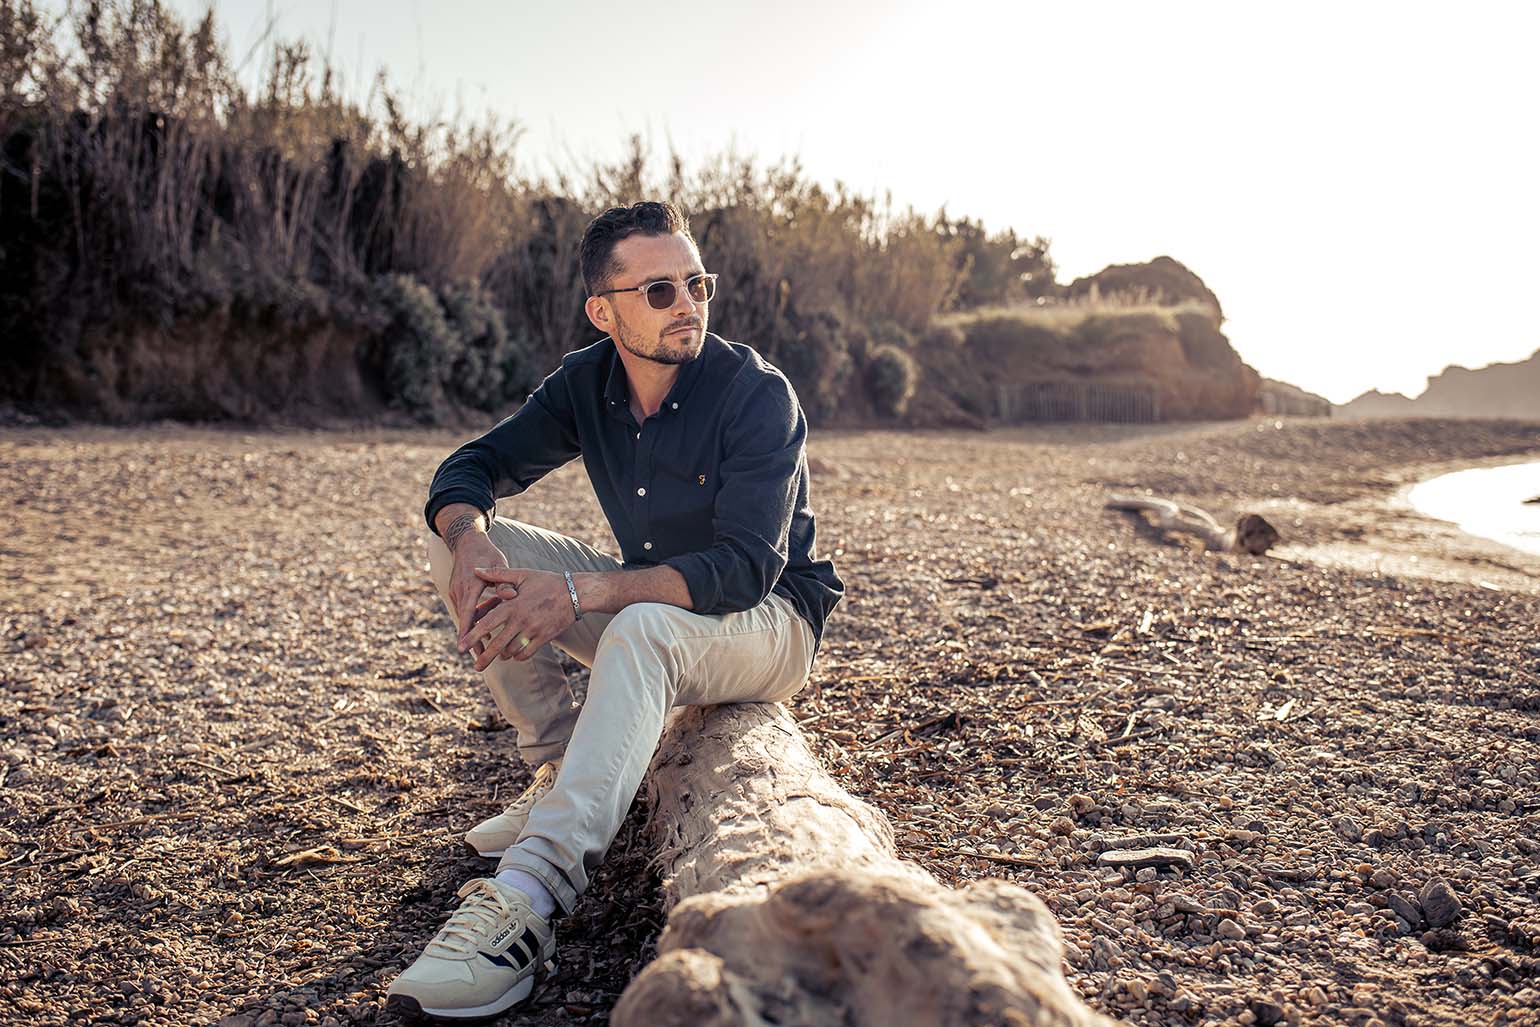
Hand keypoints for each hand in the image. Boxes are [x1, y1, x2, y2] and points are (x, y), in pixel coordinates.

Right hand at [448, 531, 508, 651]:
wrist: (466, 542)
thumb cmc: (487, 553)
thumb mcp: (498, 563)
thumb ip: (503, 581)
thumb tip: (511, 597)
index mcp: (471, 585)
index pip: (468, 613)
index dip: (468, 632)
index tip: (465, 648)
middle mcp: (460, 590)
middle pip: (465, 621)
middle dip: (471, 640)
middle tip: (480, 658)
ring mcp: (456, 591)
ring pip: (464, 617)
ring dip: (471, 633)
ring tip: (482, 651)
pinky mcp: (456, 592)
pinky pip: (464, 611)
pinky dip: (471, 622)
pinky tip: (482, 633)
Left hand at [458, 568, 576, 670]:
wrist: (575, 593)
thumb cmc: (546, 582)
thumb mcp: (521, 575)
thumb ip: (497, 574)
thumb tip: (475, 570)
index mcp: (512, 605)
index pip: (487, 624)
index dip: (472, 636)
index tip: (461, 647)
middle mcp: (521, 620)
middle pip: (497, 645)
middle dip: (484, 658)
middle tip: (476, 666)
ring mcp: (533, 631)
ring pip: (511, 651)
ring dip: (503, 655)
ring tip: (497, 656)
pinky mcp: (544, 638)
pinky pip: (526, 653)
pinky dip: (518, 656)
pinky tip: (514, 653)